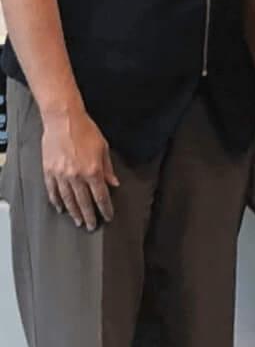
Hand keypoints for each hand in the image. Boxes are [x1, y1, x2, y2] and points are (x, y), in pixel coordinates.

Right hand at [41, 106, 117, 231]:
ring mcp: (61, 174)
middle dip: (89, 216)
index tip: (108, 217)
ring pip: (68, 199)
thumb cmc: (86, 131)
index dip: (105, 209)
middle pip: (84, 202)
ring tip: (77, 221)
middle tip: (91, 226)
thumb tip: (114, 184)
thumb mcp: (103, 148)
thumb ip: (108, 169)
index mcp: (93, 171)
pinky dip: (56, 200)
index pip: (101, 196)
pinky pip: (53, 190)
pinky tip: (60, 207)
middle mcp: (77, 176)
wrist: (63, 120)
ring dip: (73, 212)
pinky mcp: (49, 171)